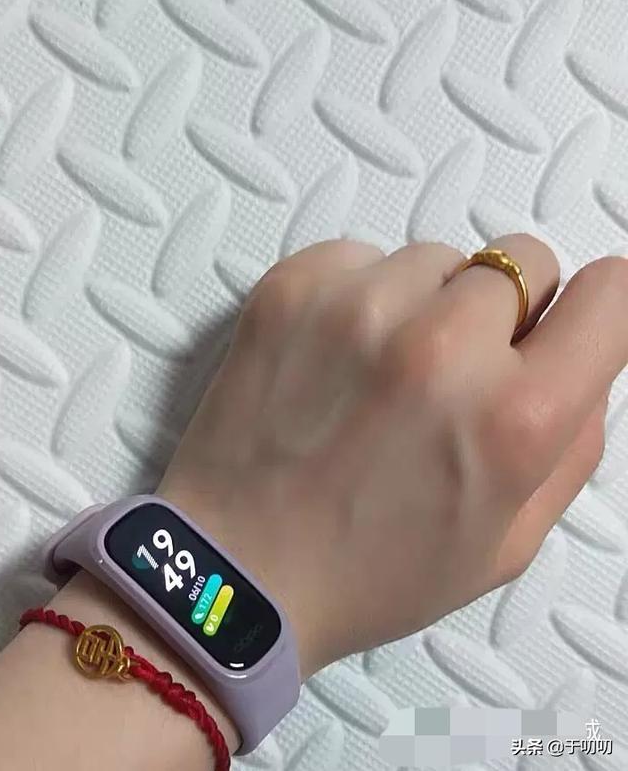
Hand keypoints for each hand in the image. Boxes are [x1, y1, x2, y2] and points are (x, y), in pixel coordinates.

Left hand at [159, 236, 627, 678]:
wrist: (236, 568)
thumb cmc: (371, 572)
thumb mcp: (506, 541)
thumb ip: (572, 442)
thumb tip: (585, 358)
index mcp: (515, 418)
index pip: (609, 296)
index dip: (597, 310)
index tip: (569, 326)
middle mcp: (443, 346)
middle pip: (522, 260)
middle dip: (504, 313)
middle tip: (454, 372)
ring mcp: (358, 307)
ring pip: (440, 258)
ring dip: (428, 304)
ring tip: (381, 373)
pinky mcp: (291, 287)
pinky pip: (363, 257)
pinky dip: (360, 295)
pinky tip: (333, 358)